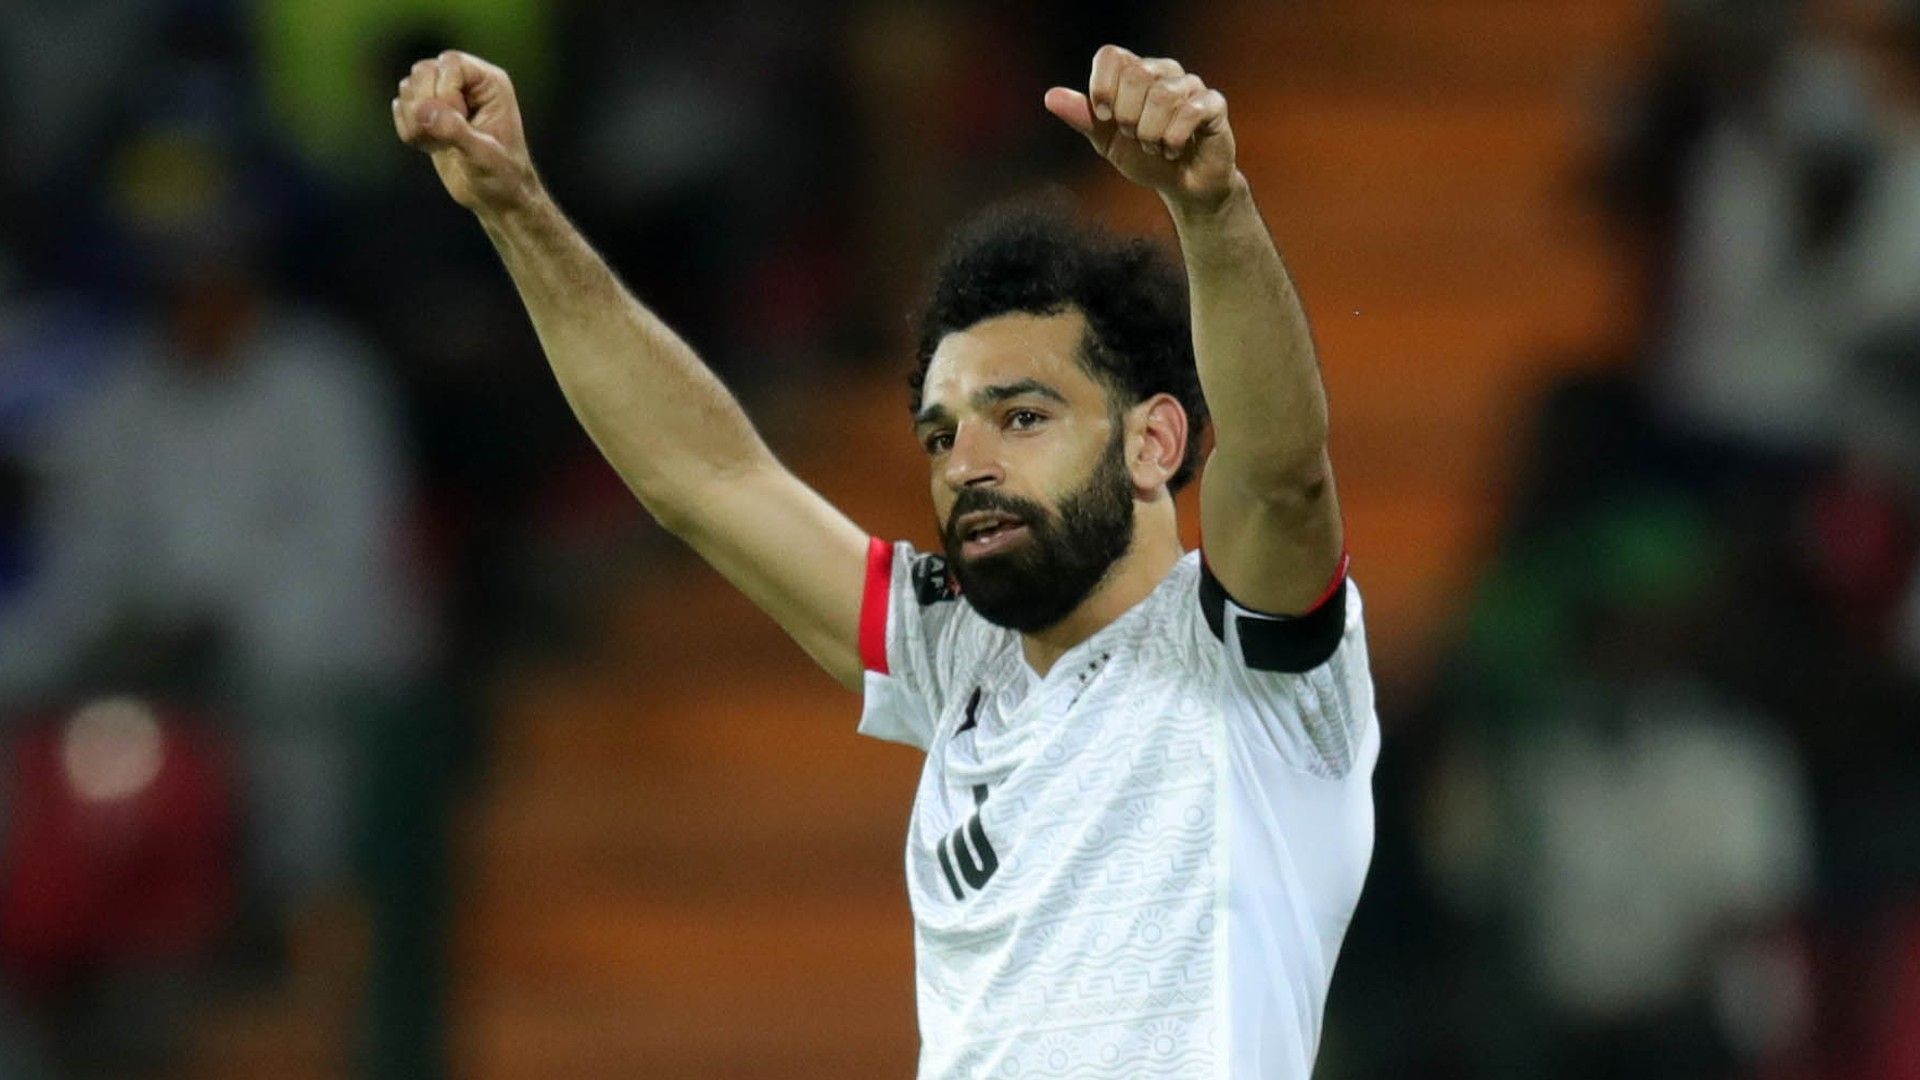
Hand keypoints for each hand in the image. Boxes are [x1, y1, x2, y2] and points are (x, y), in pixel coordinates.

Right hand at [392, 50, 539, 215]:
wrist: (496, 199)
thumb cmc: (502, 177)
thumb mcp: (484, 156)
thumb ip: (455, 131)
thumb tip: (423, 110)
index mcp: (489, 83)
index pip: (451, 63)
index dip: (445, 90)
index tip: (458, 121)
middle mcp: (467, 83)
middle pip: (424, 70)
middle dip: (424, 105)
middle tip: (443, 137)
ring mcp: (445, 96)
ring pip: (408, 87)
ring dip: (414, 120)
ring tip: (439, 145)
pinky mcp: (428, 114)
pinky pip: (400, 107)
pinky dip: (407, 129)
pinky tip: (431, 147)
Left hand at [1045, 45, 1238, 214]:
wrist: (1182, 187)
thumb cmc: (1145, 158)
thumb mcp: (1107, 140)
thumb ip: (1083, 118)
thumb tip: (1051, 97)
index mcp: (1136, 73)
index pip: (1112, 55)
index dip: (1102, 87)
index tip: (1104, 117)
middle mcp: (1164, 71)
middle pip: (1136, 73)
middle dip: (1128, 117)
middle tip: (1135, 137)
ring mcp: (1191, 86)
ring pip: (1162, 96)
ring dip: (1151, 134)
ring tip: (1155, 148)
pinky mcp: (1214, 104)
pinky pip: (1190, 111)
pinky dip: (1174, 139)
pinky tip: (1174, 150)